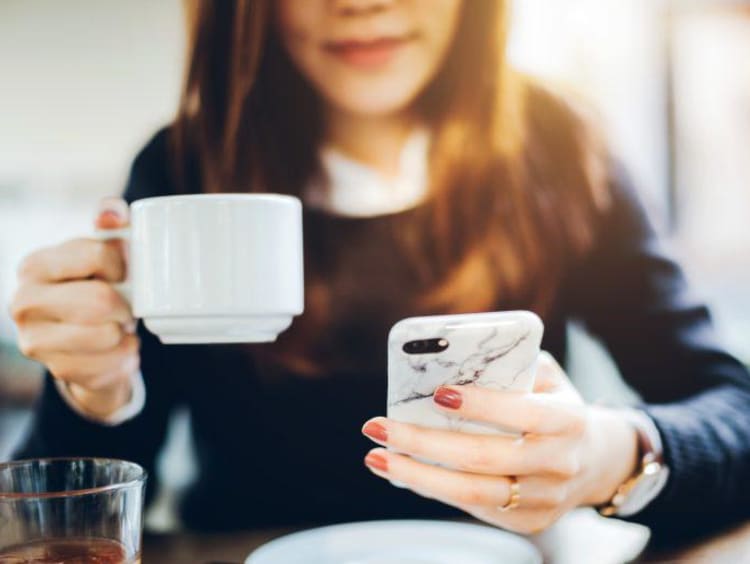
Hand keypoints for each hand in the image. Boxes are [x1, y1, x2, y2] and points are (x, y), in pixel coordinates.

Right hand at [10, 198, 138, 417]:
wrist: (89, 342)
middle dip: (124, 305)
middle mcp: (23, 303)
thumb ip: (110, 223)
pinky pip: (111, 364)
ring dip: (124, 331)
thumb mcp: (104, 251)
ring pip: (106, 335)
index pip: (96, 255)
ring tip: (116, 326)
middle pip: (99, 301)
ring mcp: (35, 341)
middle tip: (123, 306)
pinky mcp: (58, 371)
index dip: (124, 265)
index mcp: (35, 266)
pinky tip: (115, 348)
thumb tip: (112, 213)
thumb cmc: (97, 287)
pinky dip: (125, 356)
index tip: (124, 273)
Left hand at [361, 352, 638, 533]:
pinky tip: (402, 471)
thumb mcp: (546, 376)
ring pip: (471, 492)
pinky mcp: (529, 521)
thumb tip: (451, 357)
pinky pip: (472, 508)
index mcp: (567, 419)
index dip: (480, 404)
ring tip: (376, 456)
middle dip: (423, 442)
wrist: (592, 459)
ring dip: (416, 475)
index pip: (521, 412)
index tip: (437, 393)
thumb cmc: (553, 404)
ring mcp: (544, 498)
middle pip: (483, 457)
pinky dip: (432, 489)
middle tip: (378, 426)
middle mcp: (558, 463)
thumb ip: (511, 364)